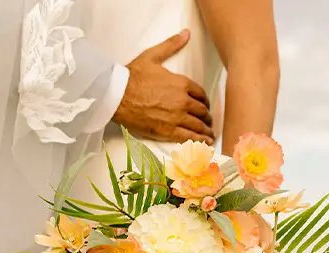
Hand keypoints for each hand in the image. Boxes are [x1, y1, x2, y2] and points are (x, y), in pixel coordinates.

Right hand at [113, 30, 213, 144]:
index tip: (205, 106)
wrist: (118, 96)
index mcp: (181, 83)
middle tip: (208, 122)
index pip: (200, 94)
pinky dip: (199, 141)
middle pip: (201, 111)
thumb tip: (185, 34)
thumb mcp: (153, 56)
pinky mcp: (167, 131)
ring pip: (197, 126)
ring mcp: (176, 117)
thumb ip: (171, 45)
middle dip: (206, 117)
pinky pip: (188, 137)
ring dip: (206, 131)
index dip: (205, 101)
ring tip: (210, 135)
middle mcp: (182, 101)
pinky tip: (204, 143)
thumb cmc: (133, 76)